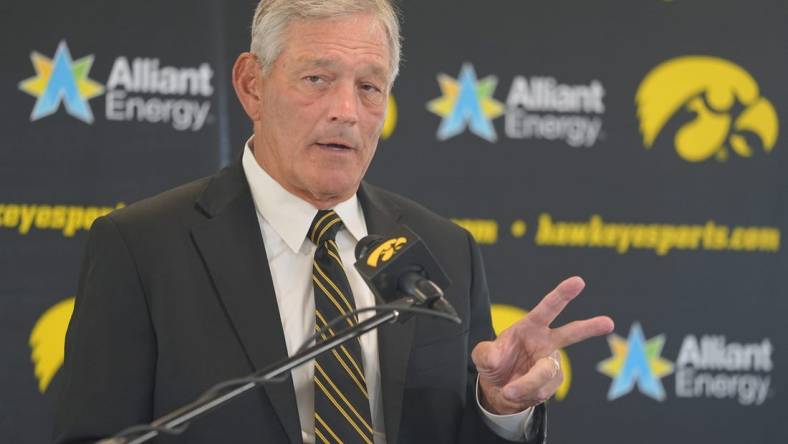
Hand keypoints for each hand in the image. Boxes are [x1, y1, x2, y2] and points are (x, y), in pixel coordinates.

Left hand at [472, 276, 613, 413]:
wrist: (499, 389)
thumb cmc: (495, 362)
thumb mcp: (482, 356)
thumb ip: (486, 353)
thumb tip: (496, 358)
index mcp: (530, 326)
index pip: (548, 308)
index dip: (562, 294)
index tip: (578, 282)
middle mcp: (546, 342)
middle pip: (571, 333)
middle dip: (589, 328)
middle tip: (608, 323)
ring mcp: (552, 363)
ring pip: (545, 373)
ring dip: (527, 384)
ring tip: (509, 390)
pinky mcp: (554, 382)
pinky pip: (542, 391)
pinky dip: (526, 395)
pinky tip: (518, 393)